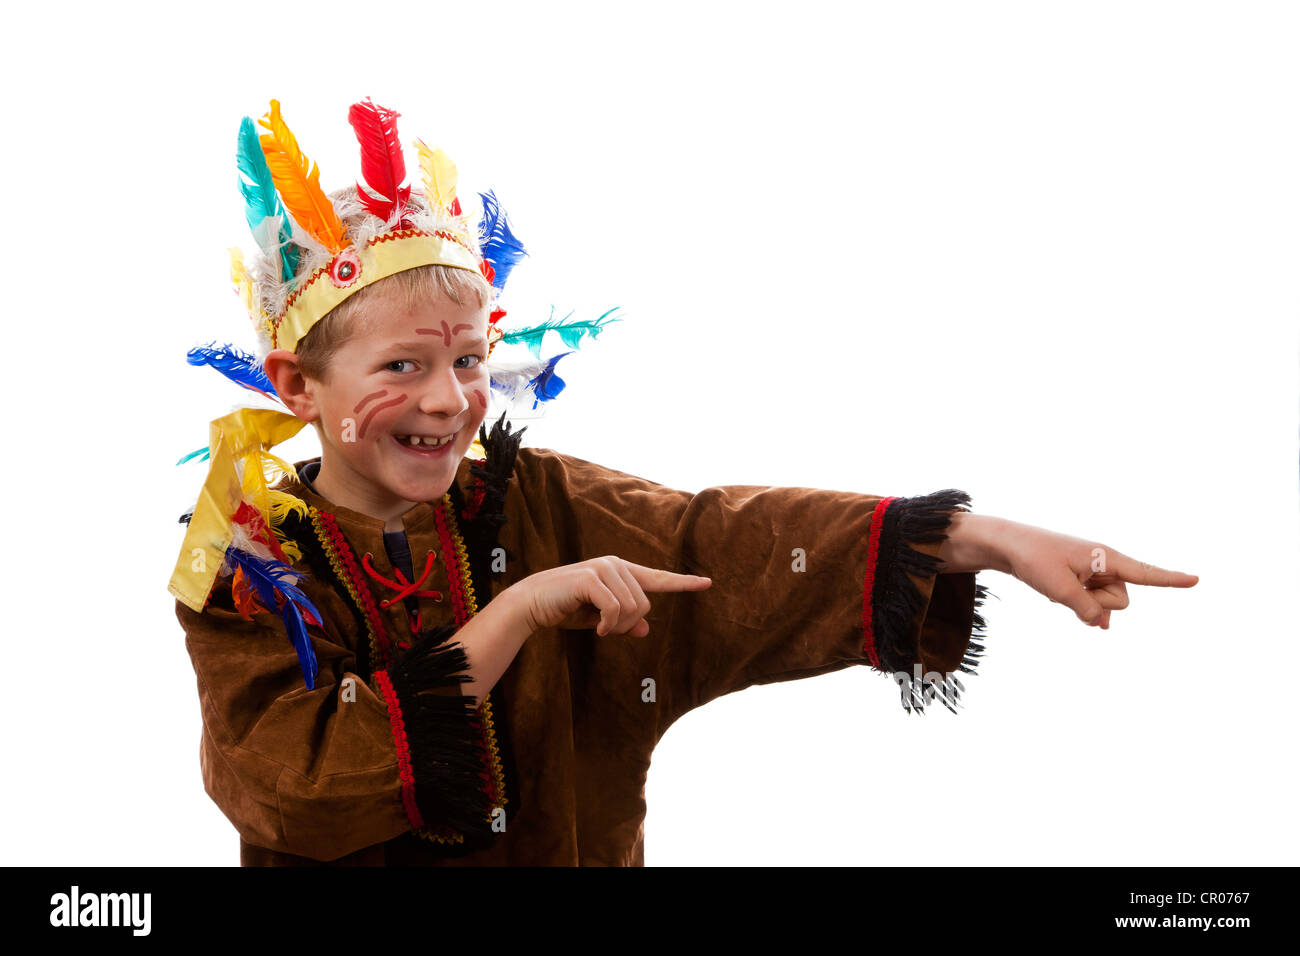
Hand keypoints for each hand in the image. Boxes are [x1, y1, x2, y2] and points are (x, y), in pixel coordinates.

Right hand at [513, 556, 712, 637]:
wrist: (531, 604)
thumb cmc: (565, 609)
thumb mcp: (599, 620)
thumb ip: (623, 622)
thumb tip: (646, 628)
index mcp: (621, 571)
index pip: (658, 578)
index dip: (683, 582)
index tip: (707, 582)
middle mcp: (615, 565)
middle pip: (645, 604)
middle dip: (627, 624)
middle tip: (605, 630)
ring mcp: (603, 568)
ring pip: (633, 607)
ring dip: (616, 626)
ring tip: (597, 627)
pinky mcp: (591, 577)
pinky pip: (616, 609)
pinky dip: (608, 626)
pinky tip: (596, 630)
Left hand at [996, 520, 1197, 628]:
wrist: (1009, 546)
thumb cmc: (1034, 560)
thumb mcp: (1059, 589)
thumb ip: (1086, 609)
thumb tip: (1103, 623)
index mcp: (1106, 557)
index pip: (1146, 573)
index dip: (1172, 579)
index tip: (1198, 580)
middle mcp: (1105, 563)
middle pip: (1121, 600)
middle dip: (1099, 604)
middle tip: (1067, 587)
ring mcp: (1095, 571)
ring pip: (1106, 604)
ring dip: (1086, 604)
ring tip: (1060, 587)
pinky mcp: (1084, 578)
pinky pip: (1094, 601)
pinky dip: (1085, 607)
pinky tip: (1077, 611)